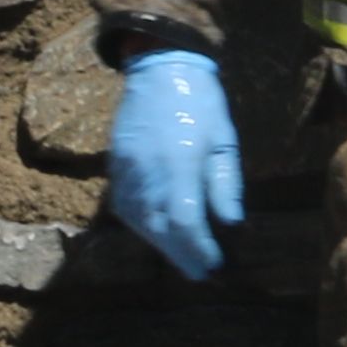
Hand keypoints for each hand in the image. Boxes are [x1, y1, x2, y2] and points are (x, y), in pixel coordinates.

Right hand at [103, 49, 241, 282]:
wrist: (159, 71)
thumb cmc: (202, 105)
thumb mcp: (224, 143)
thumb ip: (225, 185)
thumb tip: (231, 225)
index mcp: (179, 162)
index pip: (185, 218)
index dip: (199, 247)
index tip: (215, 266)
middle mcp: (147, 170)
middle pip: (158, 225)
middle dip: (180, 254)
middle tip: (201, 275)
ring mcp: (125, 168)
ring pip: (138, 219)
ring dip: (161, 244)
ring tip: (184, 260)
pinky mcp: (114, 166)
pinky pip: (124, 206)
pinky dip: (142, 225)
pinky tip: (159, 235)